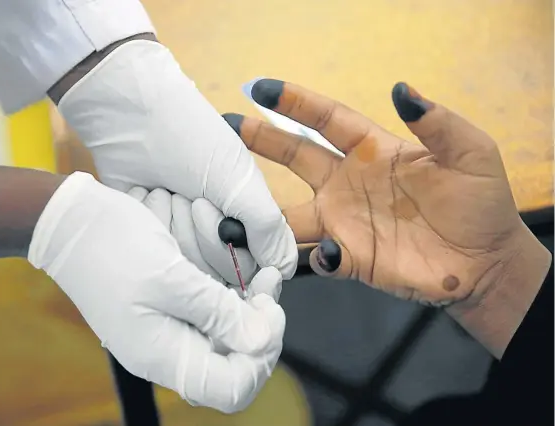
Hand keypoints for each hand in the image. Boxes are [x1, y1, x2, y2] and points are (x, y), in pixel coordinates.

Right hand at [27, 172, 284, 411]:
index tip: (268, 311)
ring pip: (225, 341)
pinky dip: (229, 300)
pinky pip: (208, 319)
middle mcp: (165, 352)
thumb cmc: (109, 245)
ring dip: (248, 312)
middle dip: (260, 330)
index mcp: (162, 356)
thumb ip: (218, 313)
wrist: (67, 222)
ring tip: (259, 275)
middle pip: (233, 366)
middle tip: (267, 288)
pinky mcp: (164, 311)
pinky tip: (238, 274)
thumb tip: (261, 341)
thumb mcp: (171, 277)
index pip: (232, 389)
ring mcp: (164, 333)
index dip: (261, 356)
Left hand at [56, 40, 296, 279]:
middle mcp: (216, 236)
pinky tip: (147, 198)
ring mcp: (180, 240)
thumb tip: (284, 270)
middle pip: (220, 277)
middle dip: (205, 235)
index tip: (221, 221)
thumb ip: (267, 227)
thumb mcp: (239, 179)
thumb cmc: (192, 137)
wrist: (131, 114)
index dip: (239, 256)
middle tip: (194, 197)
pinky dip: (153, 227)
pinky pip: (156, 261)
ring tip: (168, 191)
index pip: (255, 271)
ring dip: (177, 227)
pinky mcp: (149, 238)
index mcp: (246, 220)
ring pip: (187, 273)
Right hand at [223, 79, 550, 355]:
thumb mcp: (469, 153)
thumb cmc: (480, 204)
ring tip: (230, 212)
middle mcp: (348, 183)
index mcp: (372, 151)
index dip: (295, 103)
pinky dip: (309, 256)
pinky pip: (317, 257)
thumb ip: (436, 122)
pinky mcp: (350, 259)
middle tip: (226, 130)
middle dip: (260, 143)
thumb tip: (401, 90)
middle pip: (295, 158)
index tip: (260, 88)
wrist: (487, 264)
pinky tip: (314, 253)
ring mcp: (345, 222)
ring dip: (261, 214)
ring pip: (290, 215)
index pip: (326, 120)